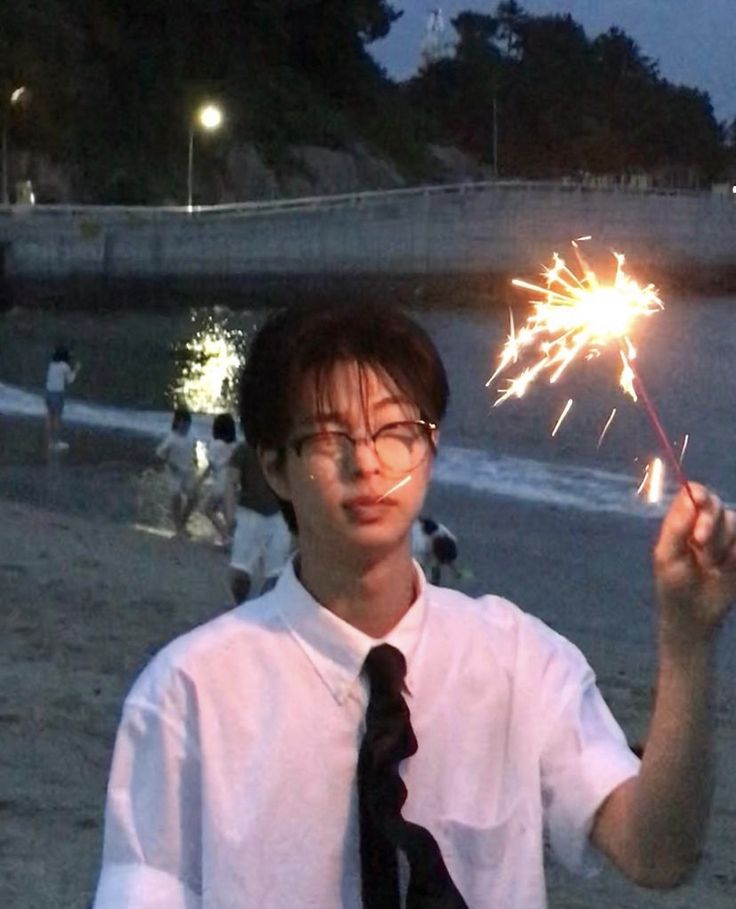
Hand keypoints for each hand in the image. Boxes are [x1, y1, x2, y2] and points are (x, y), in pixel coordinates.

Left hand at [654, 483, 735, 645]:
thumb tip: (691, 496)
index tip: (701, 504)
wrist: (695, 616)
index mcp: (681, 521)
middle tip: (699, 543)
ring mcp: (725, 537)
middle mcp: (704, 524)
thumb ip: (677, 526)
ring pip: (733, 521)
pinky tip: (725, 568)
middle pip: (716, 503)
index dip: (700, 495)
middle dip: (710, 523)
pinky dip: (735, 552)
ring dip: (721, 543)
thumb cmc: (673, 586)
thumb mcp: (667, 556)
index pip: (694, 493)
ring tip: (711, 565)